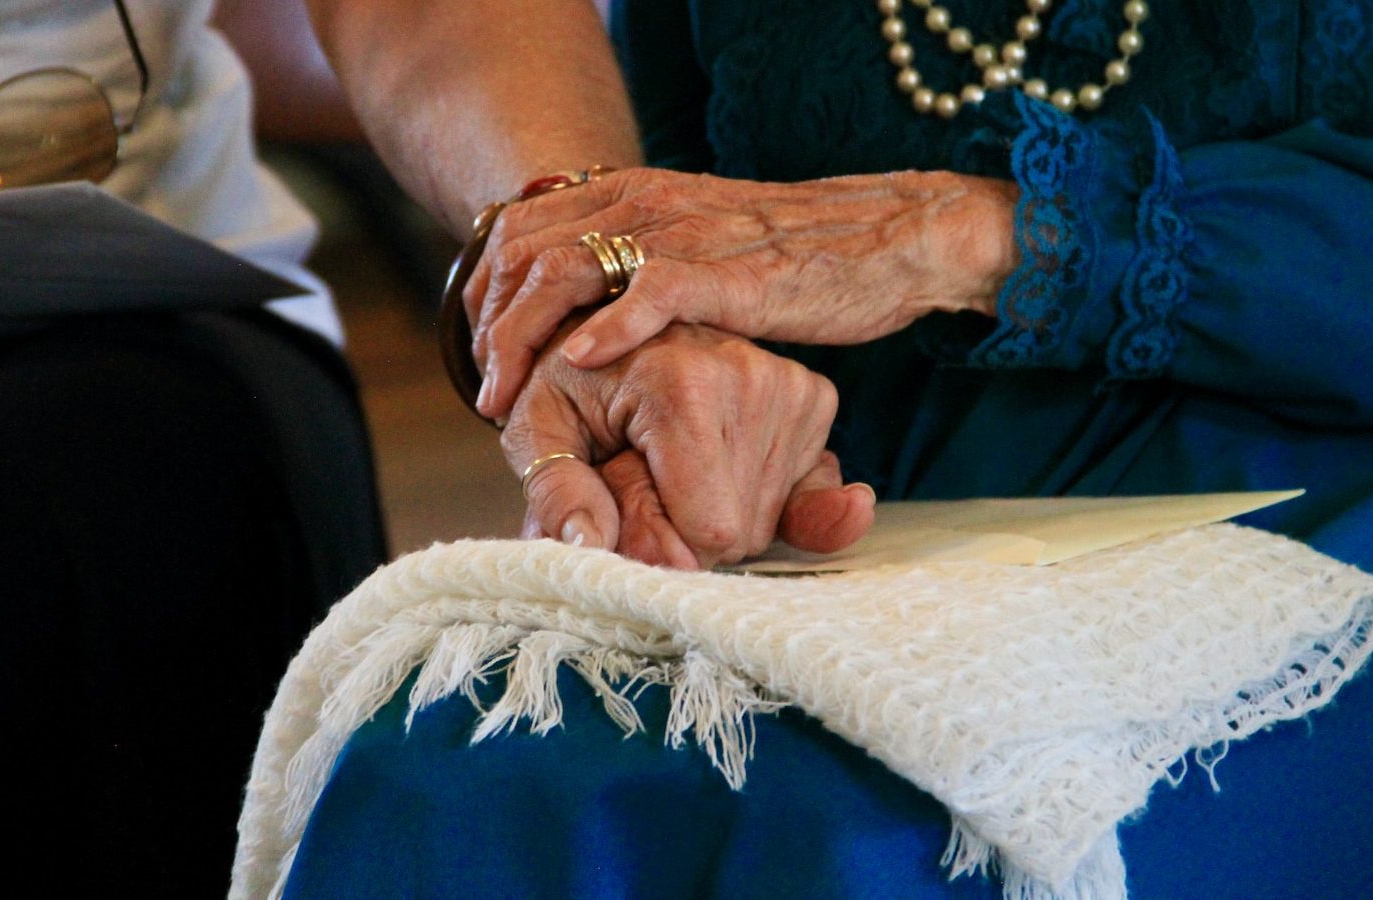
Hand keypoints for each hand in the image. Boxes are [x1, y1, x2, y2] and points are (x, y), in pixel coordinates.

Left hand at [467, 167, 1018, 417]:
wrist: (891, 236)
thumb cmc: (801, 256)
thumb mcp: (703, 246)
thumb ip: (647, 264)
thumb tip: (594, 314)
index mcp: (634, 194)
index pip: (521, 231)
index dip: (486, 295)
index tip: (482, 356)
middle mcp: (647, 203)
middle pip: (525, 252)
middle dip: (489, 326)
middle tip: (486, 391)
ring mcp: (684, 233)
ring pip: (566, 269)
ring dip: (523, 337)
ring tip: (508, 397)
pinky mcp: (728, 271)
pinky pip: (649, 290)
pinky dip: (606, 326)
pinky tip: (577, 362)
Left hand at [502, 322, 874, 568]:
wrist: (613, 318)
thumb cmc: (569, 381)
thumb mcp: (537, 430)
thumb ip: (557, 491)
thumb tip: (590, 544)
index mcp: (682, 382)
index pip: (712, 530)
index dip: (665, 542)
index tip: (626, 501)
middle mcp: (750, 374)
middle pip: (741, 531)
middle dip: (688, 528)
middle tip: (646, 475)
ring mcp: (791, 383)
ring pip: (768, 518)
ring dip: (718, 510)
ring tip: (675, 461)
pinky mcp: (814, 396)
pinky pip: (802, 493)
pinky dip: (757, 494)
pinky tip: (718, 465)